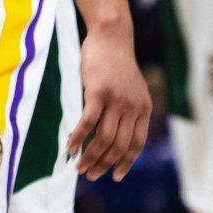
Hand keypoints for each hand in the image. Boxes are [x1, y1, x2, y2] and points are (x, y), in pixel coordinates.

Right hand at [68, 23, 150, 180]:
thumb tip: (118, 135)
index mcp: (144, 108)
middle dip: (104, 165)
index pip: (137, 144)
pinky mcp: (98, 93)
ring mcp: (116, 100)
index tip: (116, 176)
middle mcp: (133, 107)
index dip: (126, 163)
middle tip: (91, 175)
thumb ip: (130, 109)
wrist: (111, 35)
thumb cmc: (116, 62)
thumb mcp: (132, 88)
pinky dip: (77, 138)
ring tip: (79, 167)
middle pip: (119, 146)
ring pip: (103, 139)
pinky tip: (69, 148)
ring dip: (90, 157)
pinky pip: (86, 123)